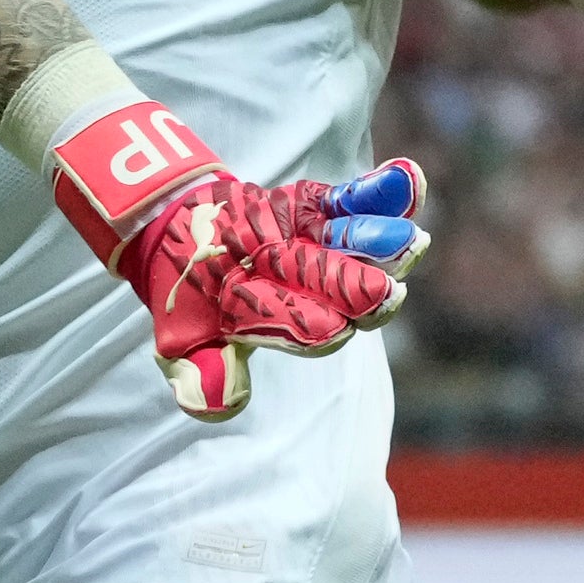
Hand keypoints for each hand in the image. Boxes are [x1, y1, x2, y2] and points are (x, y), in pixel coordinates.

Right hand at [50, 97, 422, 420]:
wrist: (175, 230)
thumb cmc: (181, 295)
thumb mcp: (178, 340)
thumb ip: (198, 372)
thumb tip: (220, 405)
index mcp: (275, 322)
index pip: (300, 328)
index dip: (315, 328)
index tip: (333, 328)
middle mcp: (305, 287)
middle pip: (337, 288)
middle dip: (361, 289)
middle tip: (388, 291)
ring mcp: (317, 244)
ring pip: (352, 244)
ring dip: (379, 239)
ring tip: (409, 238)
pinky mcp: (321, 208)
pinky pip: (352, 199)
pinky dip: (379, 189)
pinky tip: (407, 177)